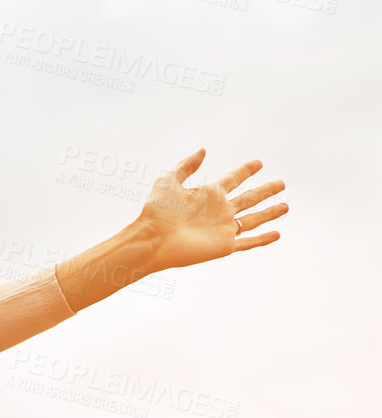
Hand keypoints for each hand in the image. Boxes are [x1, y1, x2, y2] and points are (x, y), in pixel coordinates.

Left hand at [134, 149, 286, 271]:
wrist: (152, 240)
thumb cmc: (156, 211)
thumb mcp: (168, 181)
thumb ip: (186, 165)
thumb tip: (202, 150)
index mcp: (208, 194)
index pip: (233, 179)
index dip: (246, 171)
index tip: (258, 163)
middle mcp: (219, 211)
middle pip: (249, 198)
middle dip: (266, 191)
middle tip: (281, 183)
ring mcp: (223, 229)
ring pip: (253, 219)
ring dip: (270, 213)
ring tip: (286, 206)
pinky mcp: (224, 246)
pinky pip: (248, 242)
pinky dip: (263, 239)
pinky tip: (277, 234)